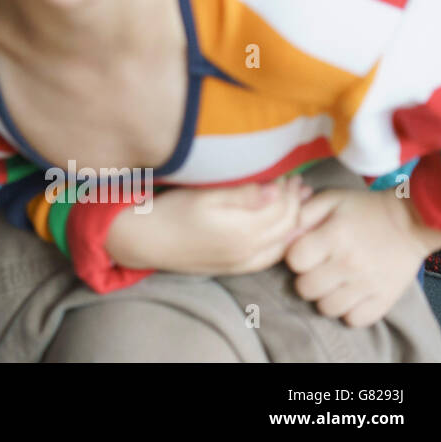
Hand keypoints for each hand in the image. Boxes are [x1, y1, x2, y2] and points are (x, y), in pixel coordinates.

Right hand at [106, 177, 310, 274]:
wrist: (144, 240)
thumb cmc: (170, 211)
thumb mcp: (204, 196)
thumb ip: (243, 194)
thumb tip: (276, 190)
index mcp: (243, 231)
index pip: (283, 209)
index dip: (289, 190)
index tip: (288, 173)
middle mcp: (248, 251)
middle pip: (287, 227)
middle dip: (296, 203)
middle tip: (297, 183)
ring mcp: (241, 263)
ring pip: (282, 244)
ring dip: (293, 222)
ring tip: (295, 202)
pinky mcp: (233, 268)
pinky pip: (269, 257)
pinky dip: (282, 241)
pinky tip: (280, 230)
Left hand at [284, 189, 432, 327]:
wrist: (410, 221)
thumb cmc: (364, 209)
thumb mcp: (331, 199)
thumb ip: (303, 213)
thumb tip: (283, 233)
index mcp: (334, 236)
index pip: (295, 261)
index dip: (296, 258)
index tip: (306, 253)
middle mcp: (349, 263)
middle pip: (306, 289)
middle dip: (306, 280)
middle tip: (318, 271)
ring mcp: (368, 284)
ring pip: (328, 308)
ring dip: (325, 298)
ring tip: (333, 284)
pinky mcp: (385, 299)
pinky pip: (355, 320)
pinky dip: (349, 312)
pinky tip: (350, 296)